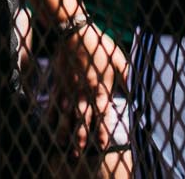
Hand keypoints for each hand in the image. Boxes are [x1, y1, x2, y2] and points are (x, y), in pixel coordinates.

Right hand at [48, 19, 127, 156]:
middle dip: (80, 137)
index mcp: (100, 88)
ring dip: (64, 130)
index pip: (101, 114)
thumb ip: (126, 76)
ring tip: (63, 143)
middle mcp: (83, 92)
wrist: (74, 31)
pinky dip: (51, 113)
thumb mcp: (118, 59)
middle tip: (79, 152)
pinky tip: (49, 123)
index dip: (101, 130)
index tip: (101, 144)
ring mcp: (69, 88)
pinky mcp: (58, 82)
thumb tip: (134, 90)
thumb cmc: (99, 44)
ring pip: (66, 114)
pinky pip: (54, 101)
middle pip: (81, 119)